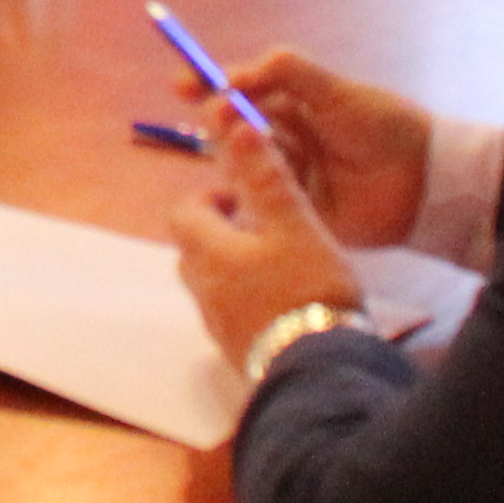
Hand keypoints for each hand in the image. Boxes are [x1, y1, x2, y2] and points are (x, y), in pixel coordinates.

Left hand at [168, 107, 366, 365]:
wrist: (321, 373)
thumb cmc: (307, 291)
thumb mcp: (295, 226)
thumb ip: (265, 179)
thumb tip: (237, 128)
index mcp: (208, 252)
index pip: (182, 212)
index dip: (207, 198)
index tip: (241, 198)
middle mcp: (202, 289)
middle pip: (193, 248)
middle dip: (220, 231)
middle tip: (262, 228)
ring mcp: (217, 325)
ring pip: (210, 283)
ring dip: (232, 266)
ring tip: (277, 263)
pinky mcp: (237, 352)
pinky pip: (229, 314)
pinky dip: (244, 299)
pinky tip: (282, 302)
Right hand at [181, 46, 430, 248]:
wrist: (424, 181)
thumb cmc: (382, 126)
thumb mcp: (335, 90)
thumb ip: (286, 70)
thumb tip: (234, 72)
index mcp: (288, 104)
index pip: (235, 90)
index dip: (205, 86)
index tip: (183, 86)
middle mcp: (279, 138)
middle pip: (230, 127)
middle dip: (222, 118)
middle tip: (229, 115)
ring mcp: (284, 176)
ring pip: (240, 163)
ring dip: (241, 153)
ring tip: (261, 147)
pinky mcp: (292, 212)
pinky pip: (258, 203)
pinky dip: (249, 195)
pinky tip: (252, 188)